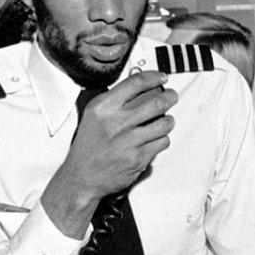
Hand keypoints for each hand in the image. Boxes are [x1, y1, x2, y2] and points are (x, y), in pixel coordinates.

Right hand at [43, 71, 177, 236]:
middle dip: (170, 97)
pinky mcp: (138, 158)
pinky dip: (162, 140)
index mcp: (103, 108)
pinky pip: (162, 142)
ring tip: (165, 121)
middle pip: (156, 102)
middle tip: (172, 97)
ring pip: (164, 123)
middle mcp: (115, 122)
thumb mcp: (93, 116)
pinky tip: (155, 139)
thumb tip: (141, 85)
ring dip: (168, 121)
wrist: (82, 177)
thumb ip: (114, 101)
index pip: (135, 83)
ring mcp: (128, 141)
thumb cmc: (89, 146)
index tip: (162, 77)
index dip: (153, 77)